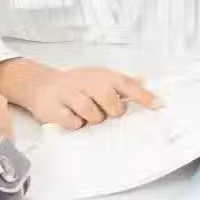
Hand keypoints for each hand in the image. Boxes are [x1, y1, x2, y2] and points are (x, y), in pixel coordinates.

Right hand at [0, 58, 160, 129]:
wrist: (39, 84)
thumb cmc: (75, 84)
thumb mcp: (98, 77)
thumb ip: (121, 82)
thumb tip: (145, 80)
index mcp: (100, 75)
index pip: (127, 85)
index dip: (144, 96)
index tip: (159, 106)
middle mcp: (87, 82)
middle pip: (111, 101)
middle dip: (110, 111)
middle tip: (102, 110)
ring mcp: (70, 94)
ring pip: (93, 115)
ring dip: (91, 118)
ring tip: (83, 112)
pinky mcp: (55, 109)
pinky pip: (74, 123)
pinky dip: (75, 123)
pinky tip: (69, 115)